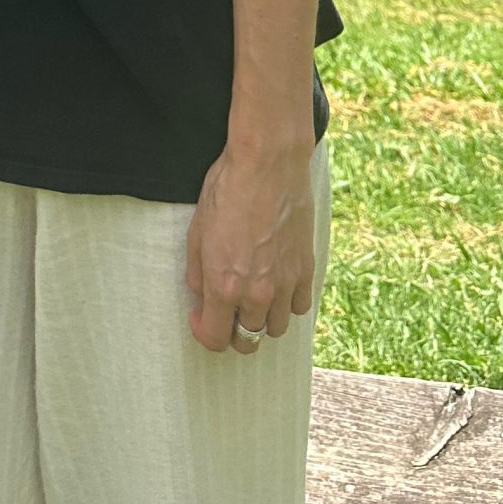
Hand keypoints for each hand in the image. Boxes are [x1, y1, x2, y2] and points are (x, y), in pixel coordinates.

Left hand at [184, 140, 316, 353]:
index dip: (203, 332)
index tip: (200, 317)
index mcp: (224, 285)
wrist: (268, 163)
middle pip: (247, 340)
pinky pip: (299, 307)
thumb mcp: (196, 230)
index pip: (215, 338)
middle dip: (231, 331)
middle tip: (225, 310)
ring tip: (252, 297)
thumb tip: (202, 296)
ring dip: (260, 319)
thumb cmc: (227, 189)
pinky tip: (277, 285)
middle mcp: (257, 293)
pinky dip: (287, 304)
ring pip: (275, 329)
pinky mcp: (306, 269)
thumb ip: (197, 273)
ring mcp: (285, 283)